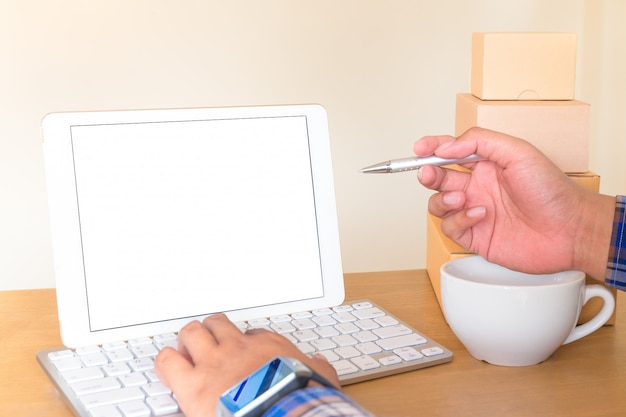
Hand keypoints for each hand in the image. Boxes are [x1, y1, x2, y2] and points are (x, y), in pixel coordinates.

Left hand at [155, 314, 339, 416]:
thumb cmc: (300, 400)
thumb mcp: (320, 379)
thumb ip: (318, 368)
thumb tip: (320, 362)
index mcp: (268, 347)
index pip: (251, 334)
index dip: (244, 342)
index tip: (243, 352)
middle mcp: (238, 349)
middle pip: (217, 324)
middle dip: (211, 331)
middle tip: (209, 342)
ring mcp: (214, 364)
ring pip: (192, 333)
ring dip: (188, 340)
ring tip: (186, 350)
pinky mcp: (193, 385)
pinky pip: (168, 361)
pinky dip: (166, 361)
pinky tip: (168, 366)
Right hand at [414, 127, 613, 277]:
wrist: (570, 230)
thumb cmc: (552, 191)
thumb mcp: (518, 152)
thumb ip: (479, 142)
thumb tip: (447, 147)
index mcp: (487, 165)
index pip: (451, 152)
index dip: (432, 148)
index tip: (419, 148)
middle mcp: (478, 187)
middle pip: (439, 178)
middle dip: (429, 174)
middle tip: (428, 173)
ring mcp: (475, 212)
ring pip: (438, 204)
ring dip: (442, 199)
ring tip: (460, 197)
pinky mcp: (475, 236)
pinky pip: (450, 227)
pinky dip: (458, 220)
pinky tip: (478, 214)